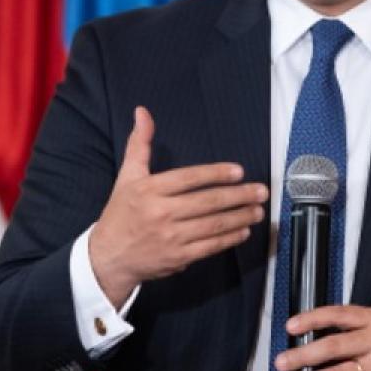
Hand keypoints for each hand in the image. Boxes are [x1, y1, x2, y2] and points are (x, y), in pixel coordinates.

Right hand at [89, 106, 267, 306]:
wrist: (109, 257)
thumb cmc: (121, 213)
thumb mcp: (127, 176)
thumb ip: (140, 143)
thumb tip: (142, 113)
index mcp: (150, 190)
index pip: (189, 178)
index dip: (216, 174)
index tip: (238, 172)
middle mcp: (161, 213)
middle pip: (207, 202)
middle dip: (239, 196)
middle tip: (260, 191)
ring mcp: (171, 237)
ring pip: (213, 225)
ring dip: (240, 217)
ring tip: (258, 210)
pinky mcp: (178, 257)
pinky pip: (209, 247)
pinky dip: (229, 239)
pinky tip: (243, 230)